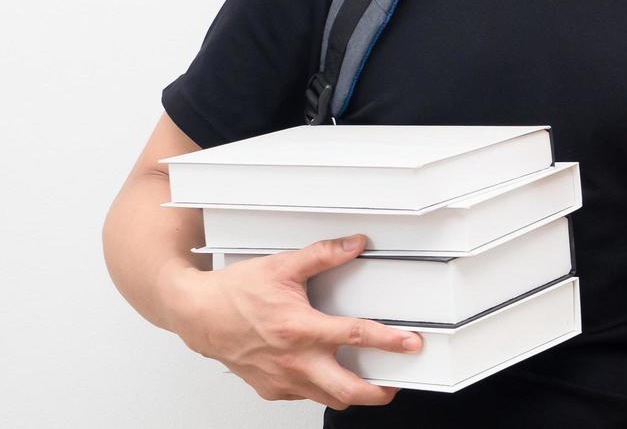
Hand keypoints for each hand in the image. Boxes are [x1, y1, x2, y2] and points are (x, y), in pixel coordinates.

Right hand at [168, 234, 420, 408]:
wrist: (196, 314)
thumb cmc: (234, 294)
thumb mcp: (282, 267)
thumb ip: (323, 255)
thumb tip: (354, 245)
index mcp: (299, 328)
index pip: (355, 336)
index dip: (389, 341)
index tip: (411, 344)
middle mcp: (292, 360)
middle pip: (347, 390)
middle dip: (379, 392)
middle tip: (398, 383)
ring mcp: (281, 379)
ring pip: (327, 398)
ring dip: (352, 394)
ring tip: (371, 383)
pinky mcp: (270, 388)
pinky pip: (304, 396)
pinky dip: (322, 390)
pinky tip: (329, 375)